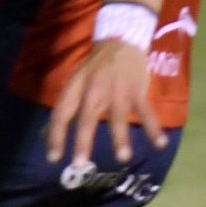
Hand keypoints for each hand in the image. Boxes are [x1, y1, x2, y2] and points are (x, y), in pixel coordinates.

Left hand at [45, 40, 169, 167]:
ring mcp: (117, 90)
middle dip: (83, 142)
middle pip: (87, 117)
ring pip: (117, 116)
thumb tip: (45, 137)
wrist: (121, 41)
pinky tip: (160, 144)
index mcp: (75, 88)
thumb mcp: (75, 84)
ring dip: (120, 137)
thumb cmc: (95, 69)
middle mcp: (93, 89)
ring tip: (122, 158)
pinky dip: (153, 127)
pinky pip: (146, 111)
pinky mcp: (136, 90)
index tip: (53, 158)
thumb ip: (65, 112)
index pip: (61, 113)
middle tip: (80, 165)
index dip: (55, 135)